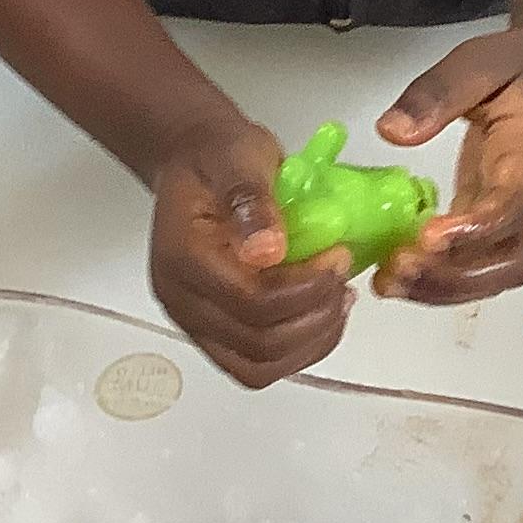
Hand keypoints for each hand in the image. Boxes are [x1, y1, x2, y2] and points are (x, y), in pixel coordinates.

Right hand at [147, 115, 358, 387]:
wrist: (196, 162)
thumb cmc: (217, 155)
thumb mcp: (238, 156)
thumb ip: (251, 198)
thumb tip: (269, 250)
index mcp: (181, 257)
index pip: (251, 302)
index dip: (306, 288)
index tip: (339, 256)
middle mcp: (179, 300)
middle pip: (257, 342)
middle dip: (314, 316)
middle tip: (343, 277)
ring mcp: (193, 322)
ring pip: (258, 366)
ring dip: (309, 341)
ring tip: (338, 300)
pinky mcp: (212, 332)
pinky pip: (257, 365)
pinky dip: (297, 349)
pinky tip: (321, 314)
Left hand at [373, 24, 522, 303]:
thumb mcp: (481, 60)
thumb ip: (438, 92)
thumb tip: (391, 132)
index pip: (513, 206)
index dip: (474, 229)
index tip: (428, 236)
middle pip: (507, 261)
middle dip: (453, 277)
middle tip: (395, 268)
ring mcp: (521, 217)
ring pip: (494, 273)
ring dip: (443, 287)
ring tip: (388, 282)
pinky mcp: (500, 221)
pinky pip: (480, 263)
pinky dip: (442, 277)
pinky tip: (397, 272)